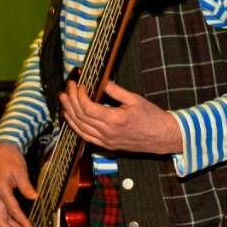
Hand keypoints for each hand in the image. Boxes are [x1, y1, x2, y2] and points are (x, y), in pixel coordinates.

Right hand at [0, 142, 35, 226]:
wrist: (0, 149)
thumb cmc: (9, 158)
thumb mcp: (19, 170)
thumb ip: (26, 186)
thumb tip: (34, 197)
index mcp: (1, 191)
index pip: (12, 211)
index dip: (22, 222)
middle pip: (1, 221)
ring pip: (1, 218)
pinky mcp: (0, 196)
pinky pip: (4, 213)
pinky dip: (11, 221)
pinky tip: (20, 224)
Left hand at [59, 79, 182, 154]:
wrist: (162, 137)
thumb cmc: (152, 117)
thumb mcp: (134, 99)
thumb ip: (115, 90)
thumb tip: (101, 81)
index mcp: (115, 119)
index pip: (87, 107)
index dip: (79, 95)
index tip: (78, 84)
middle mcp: (108, 132)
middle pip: (81, 117)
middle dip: (71, 101)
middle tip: (68, 88)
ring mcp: (106, 141)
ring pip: (80, 128)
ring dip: (69, 114)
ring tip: (64, 100)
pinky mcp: (107, 146)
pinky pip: (86, 137)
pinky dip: (76, 127)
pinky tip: (71, 118)